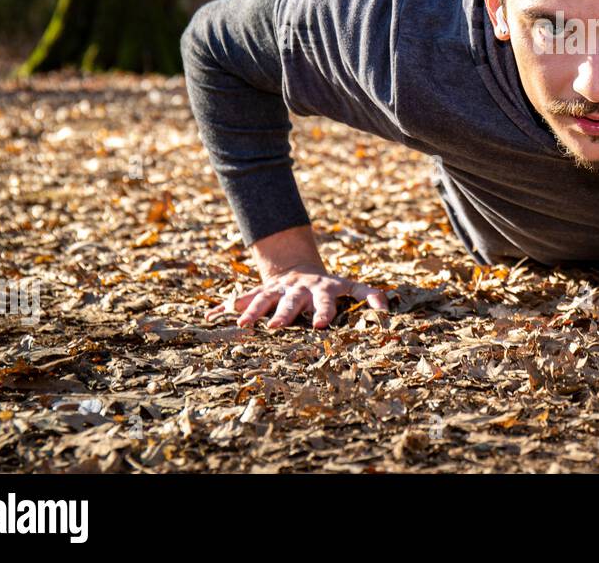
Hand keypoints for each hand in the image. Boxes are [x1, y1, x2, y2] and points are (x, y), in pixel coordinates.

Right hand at [207, 225, 388, 329]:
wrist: (300, 269)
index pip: (326, 300)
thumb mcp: (352, 288)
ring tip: (242, 325)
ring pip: (264, 298)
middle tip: (277, 328)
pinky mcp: (261, 290)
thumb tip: (388, 311)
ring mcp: (279, 289)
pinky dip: (227, 306)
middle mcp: (300, 289)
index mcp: (324, 290)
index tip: (321, 326)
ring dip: (253, 310)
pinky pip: (242, 297)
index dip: (324, 311)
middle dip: (285, 313)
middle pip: (292, 301)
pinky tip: (209, 315)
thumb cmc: (330, 288)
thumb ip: (372, 296)